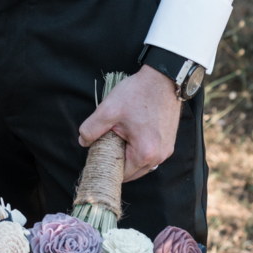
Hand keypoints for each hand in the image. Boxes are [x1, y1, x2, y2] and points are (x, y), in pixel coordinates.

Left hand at [78, 65, 181, 181]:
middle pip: (134, 172)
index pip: (122, 174)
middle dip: (119, 164)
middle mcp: (160, 156)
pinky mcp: (170, 142)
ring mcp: (167, 150)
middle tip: (105, 150)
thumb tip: (83, 141)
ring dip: (130, 157)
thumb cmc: (138, 93)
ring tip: (118, 141)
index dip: (107, 168)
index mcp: (144, 153)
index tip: (98, 160)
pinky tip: (131, 137)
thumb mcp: (108, 110)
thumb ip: (91, 129)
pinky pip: (152, 154)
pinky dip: (140, 151)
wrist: (163, 78)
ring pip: (143, 164)